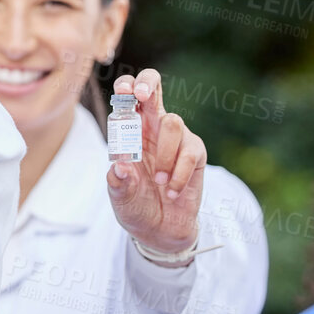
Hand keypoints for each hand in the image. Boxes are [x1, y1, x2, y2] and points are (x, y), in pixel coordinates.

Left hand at [106, 68, 205, 256]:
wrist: (160, 230)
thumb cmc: (136, 205)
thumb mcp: (120, 197)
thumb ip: (119, 183)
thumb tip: (120, 167)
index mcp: (129, 132)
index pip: (127, 99)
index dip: (126, 88)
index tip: (124, 93)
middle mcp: (152, 128)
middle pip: (153, 89)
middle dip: (147, 84)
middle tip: (141, 96)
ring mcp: (176, 139)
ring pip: (173, 123)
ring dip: (164, 154)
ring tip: (160, 182)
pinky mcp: (195, 153)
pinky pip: (190, 153)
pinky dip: (179, 175)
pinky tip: (172, 192)